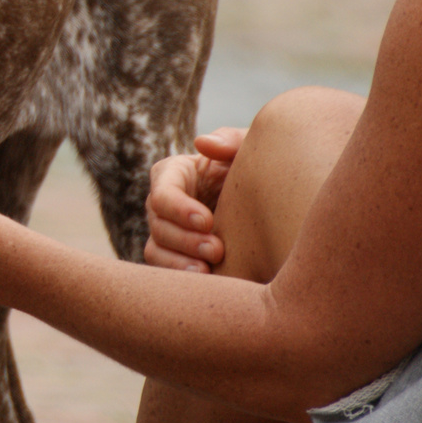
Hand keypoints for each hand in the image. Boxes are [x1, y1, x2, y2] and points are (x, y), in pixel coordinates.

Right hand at [143, 127, 245, 272]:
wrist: (265, 203)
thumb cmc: (254, 170)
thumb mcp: (248, 149)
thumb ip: (230, 140)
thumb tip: (202, 143)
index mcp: (173, 174)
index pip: (162, 193)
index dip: (180, 209)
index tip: (208, 221)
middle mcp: (162, 204)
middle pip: (158, 225)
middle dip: (185, 240)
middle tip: (217, 250)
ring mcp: (165, 232)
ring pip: (156, 250)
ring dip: (179, 263)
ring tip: (208, 272)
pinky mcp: (175, 256)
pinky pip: (165, 270)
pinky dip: (181, 276)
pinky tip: (207, 282)